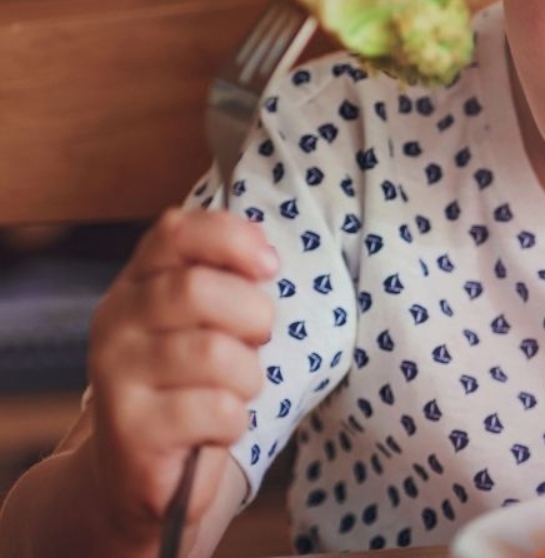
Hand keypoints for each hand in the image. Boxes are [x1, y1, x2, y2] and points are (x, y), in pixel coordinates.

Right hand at [85, 209, 277, 540]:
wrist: (137, 474)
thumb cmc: (189, 386)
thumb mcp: (205, 324)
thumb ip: (226, 281)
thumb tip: (263, 255)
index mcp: (136, 285)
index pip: (175, 231)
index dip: (231, 239)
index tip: (268, 266)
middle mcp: (114, 323)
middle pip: (198, 290)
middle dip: (252, 315)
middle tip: (257, 340)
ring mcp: (115, 376)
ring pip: (214, 354)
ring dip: (248, 376)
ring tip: (235, 391)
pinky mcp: (130, 430)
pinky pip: (216, 409)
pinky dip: (234, 420)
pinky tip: (216, 427)